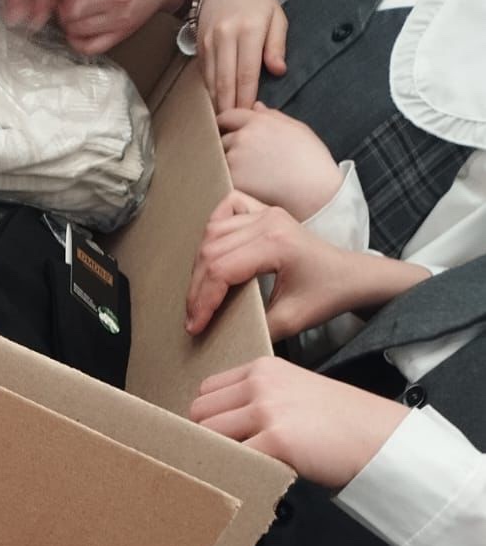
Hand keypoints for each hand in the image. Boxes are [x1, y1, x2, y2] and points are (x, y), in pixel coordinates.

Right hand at [186, 191, 355, 340]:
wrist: (350, 276)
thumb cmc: (326, 295)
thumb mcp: (291, 321)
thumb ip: (254, 327)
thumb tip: (220, 336)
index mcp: (276, 243)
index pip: (221, 269)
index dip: (202, 301)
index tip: (195, 326)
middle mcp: (268, 221)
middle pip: (211, 252)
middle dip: (197, 289)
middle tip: (194, 318)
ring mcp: (266, 212)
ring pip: (212, 233)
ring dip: (200, 266)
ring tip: (200, 295)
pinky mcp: (264, 211)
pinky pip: (225, 209)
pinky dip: (213, 229)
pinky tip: (210, 251)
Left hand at [191, 356, 409, 488]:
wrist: (379, 437)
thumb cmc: (341, 422)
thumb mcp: (295, 392)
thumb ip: (259, 399)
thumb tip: (219, 424)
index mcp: (264, 368)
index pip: (207, 390)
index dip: (208, 416)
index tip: (220, 435)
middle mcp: (261, 383)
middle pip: (199, 412)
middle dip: (206, 436)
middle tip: (227, 456)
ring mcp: (267, 409)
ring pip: (207, 434)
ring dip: (216, 454)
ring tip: (240, 466)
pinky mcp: (275, 439)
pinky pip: (231, 457)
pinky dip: (234, 470)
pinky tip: (250, 476)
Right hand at [197, 0, 287, 112]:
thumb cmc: (258, 4)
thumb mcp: (277, 18)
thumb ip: (277, 45)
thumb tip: (278, 71)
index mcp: (249, 30)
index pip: (247, 73)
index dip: (247, 98)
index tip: (249, 115)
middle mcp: (226, 36)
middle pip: (226, 81)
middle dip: (229, 106)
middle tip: (233, 126)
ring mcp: (209, 41)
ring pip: (211, 80)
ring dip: (216, 102)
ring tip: (223, 121)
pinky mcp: (199, 45)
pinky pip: (204, 73)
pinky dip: (209, 90)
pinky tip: (214, 103)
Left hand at [219, 103, 342, 220]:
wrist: (314, 189)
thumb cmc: (310, 159)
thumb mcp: (296, 128)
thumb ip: (272, 116)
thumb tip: (256, 107)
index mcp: (258, 121)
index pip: (228, 116)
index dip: (225, 123)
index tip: (224, 130)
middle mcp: (243, 137)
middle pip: (222, 138)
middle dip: (227, 146)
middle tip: (240, 159)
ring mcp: (235, 159)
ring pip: (220, 159)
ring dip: (227, 164)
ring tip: (245, 174)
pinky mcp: (233, 180)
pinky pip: (222, 177)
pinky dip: (228, 180)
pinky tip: (243, 186)